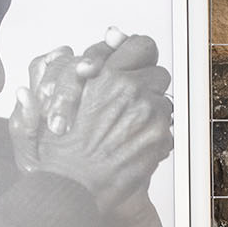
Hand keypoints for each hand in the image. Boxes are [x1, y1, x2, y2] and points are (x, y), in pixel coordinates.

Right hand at [10, 31, 173, 212]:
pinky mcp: (158, 136)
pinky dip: (154, 137)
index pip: (140, 46)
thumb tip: (93, 42)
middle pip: (158, 73)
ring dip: (151, 112)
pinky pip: (167, 129)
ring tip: (128, 130)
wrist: (72, 185)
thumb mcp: (60, 97)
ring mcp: (148, 112)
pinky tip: (133, 146)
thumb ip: (78, 68)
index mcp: (106, 75)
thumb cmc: (61, 146)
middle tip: (133, 103)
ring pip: (164, 102)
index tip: (138, 64)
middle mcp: (130, 88)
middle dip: (148, 86)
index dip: (140, 56)